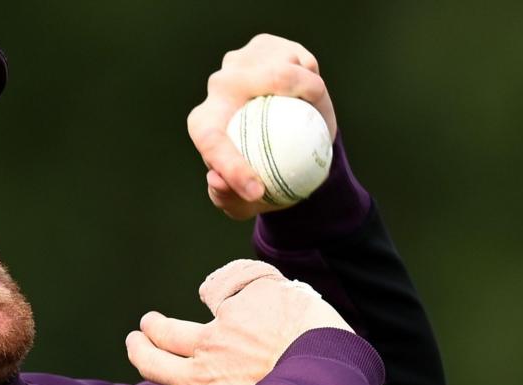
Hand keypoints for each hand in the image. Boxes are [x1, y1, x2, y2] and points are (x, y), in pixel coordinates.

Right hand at [126, 260, 351, 384]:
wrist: (331, 377)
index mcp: (203, 380)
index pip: (155, 364)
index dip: (140, 352)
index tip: (136, 343)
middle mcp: (210, 345)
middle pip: (165, 331)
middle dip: (152, 328)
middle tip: (149, 324)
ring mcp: (233, 315)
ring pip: (206, 299)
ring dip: (207, 300)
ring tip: (212, 298)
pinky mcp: (258, 292)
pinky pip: (236, 278)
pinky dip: (236, 280)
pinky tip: (242, 283)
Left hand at [187, 34, 336, 219]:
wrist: (288, 131)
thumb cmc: (264, 171)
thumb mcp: (246, 201)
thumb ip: (229, 201)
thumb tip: (217, 182)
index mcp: (204, 124)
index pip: (212, 145)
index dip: (233, 169)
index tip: (258, 192)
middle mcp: (217, 87)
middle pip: (246, 89)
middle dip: (284, 107)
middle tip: (317, 134)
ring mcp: (240, 62)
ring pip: (282, 74)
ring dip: (308, 94)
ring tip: (318, 118)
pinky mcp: (267, 46)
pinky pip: (301, 63)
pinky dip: (314, 82)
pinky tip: (314, 95)